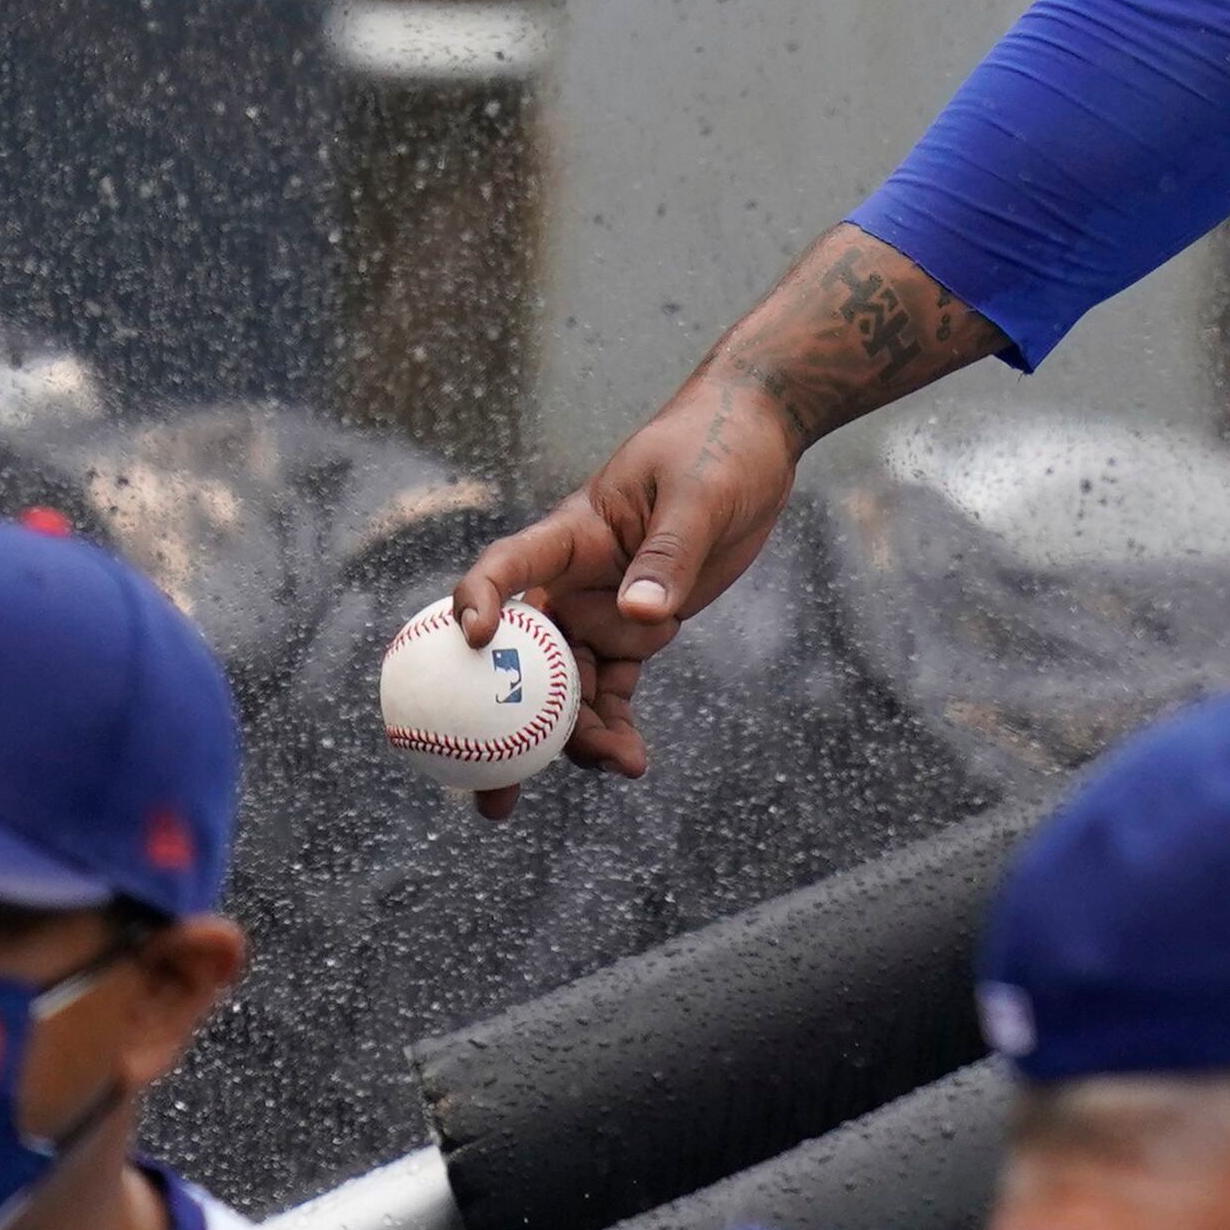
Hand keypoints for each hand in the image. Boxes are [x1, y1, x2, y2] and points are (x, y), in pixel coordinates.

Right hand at [449, 372, 806, 810]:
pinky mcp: (640, 630)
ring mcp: (602, 609)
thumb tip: (644, 617)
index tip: (475, 638)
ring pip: (568, 687)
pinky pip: (615, 688)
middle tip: (491, 791)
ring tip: (616, 768)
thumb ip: (670, 554)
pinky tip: (631, 763)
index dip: (481, 601)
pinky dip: (617, 726)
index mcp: (570, 533)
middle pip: (522, 658)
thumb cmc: (715, 446)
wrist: (754, 439)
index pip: (506, 568)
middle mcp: (572, 580)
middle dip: (497, 726)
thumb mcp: (698, 494)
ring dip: (575, 737)